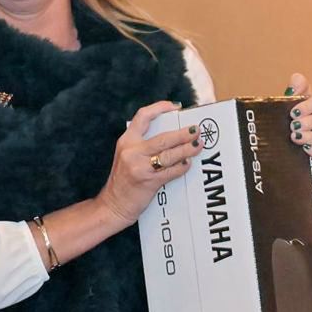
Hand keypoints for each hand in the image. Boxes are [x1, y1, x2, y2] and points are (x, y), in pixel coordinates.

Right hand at [98, 100, 198, 223]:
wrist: (113, 205)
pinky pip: (171, 171)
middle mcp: (132, 151)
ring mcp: (140, 167)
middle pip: (163, 137)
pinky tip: (188, 163)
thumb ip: (142, 144)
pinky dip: (182, 167)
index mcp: (126, 141)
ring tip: (198, 145)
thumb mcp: (126, 156)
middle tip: (196, 130)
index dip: (160, 108)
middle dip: (183, 133)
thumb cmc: (123, 181)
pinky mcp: (149, 181)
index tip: (175, 107)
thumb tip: (170, 136)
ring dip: (187, 149)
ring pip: (170, 154)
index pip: (143, 116)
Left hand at [285, 72, 311, 166]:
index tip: (292, 114)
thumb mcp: (295, 105)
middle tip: (293, 126)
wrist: (296, 149)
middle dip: (311, 121)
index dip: (307, 105)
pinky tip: (305, 150)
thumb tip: (296, 79)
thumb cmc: (298, 123)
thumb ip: (296, 90)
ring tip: (296, 138)